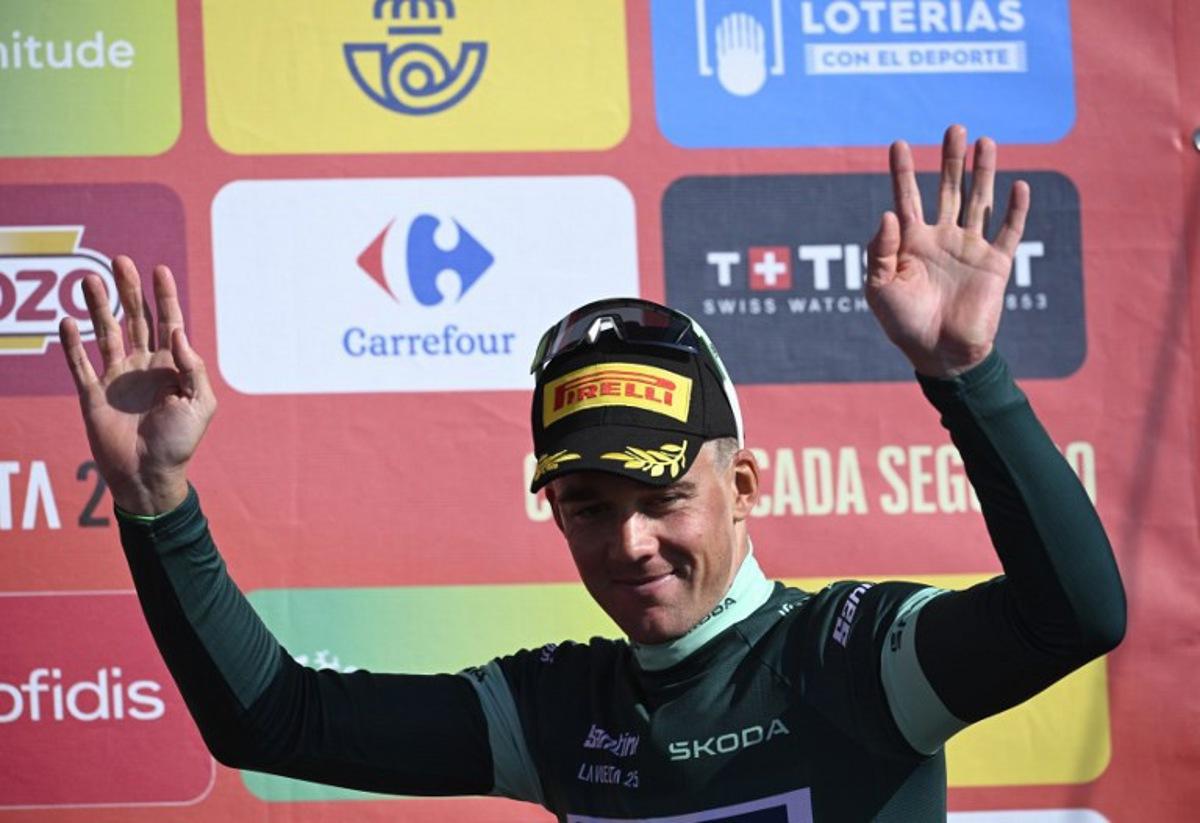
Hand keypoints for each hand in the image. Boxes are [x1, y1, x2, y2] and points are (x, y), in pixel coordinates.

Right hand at [59, 256, 215, 514]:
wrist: (149, 475)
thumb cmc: (180, 443)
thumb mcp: (200, 404)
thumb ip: (192, 368)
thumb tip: (177, 331)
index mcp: (172, 367)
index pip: (169, 322)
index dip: (164, 296)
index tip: (160, 268)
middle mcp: (144, 366)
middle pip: (135, 319)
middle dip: (129, 290)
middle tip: (120, 261)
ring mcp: (117, 378)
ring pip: (106, 333)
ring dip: (98, 307)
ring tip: (89, 279)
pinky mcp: (93, 394)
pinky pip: (80, 364)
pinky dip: (72, 343)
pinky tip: (67, 321)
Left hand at [866, 124, 1029, 377]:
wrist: (939, 354)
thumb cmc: (903, 324)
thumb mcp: (878, 287)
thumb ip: (880, 251)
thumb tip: (888, 213)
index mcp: (911, 242)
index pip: (907, 198)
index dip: (903, 171)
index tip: (898, 144)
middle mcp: (942, 239)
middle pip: (948, 189)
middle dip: (950, 159)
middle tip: (954, 127)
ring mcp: (970, 249)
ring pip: (979, 200)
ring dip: (983, 171)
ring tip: (986, 141)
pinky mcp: (995, 265)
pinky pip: (1008, 231)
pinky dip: (1014, 209)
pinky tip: (1018, 185)